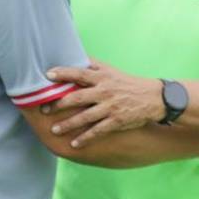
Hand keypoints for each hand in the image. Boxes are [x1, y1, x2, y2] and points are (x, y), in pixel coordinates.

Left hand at [42, 62, 164, 147]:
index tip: (48, 75)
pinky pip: (98, 131)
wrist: (154, 98)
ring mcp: (111, 107)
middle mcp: (105, 91)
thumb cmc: (128, 83)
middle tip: (44, 110)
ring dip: (69, 124)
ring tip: (54, 130)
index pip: (79, 73)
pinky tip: (74, 143)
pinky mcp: (117, 121)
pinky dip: (85, 138)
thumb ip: (93, 64)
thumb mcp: (112, 71)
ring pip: (85, 117)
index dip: (63, 73)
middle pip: (78, 97)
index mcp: (102, 77)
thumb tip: (75, 54)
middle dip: (59, 104)